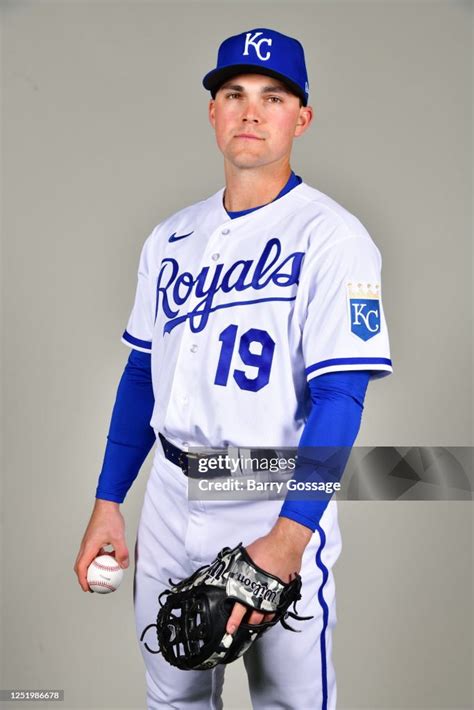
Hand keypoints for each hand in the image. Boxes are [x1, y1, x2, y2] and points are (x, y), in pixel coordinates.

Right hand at [73, 499, 128, 591]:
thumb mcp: (119, 537)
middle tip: (93, 586)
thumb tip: (124, 566)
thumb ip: (121, 552)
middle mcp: (86, 545)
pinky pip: (93, 552)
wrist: (106, 504)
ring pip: (87, 558)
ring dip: (93, 567)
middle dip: (85, 577)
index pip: (81, 568)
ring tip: (103, 574)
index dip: (83, 580)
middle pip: (80, 565)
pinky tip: (110, 557)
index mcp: (89, 547)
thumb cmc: (110, 518)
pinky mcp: (92, 538)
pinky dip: (99, 558)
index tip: (88, 589)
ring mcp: (88, 541)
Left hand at [225, 518, 311, 634]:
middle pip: (254, 616)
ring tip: (255, 626)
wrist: (284, 545)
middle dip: (247, 624)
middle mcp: (262, 594)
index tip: (230, 630)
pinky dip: (272, 613)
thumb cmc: (265, 548)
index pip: (239, 608)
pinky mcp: (284, 592)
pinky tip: (269, 615)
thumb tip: (230, 573)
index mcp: (249, 586)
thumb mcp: (244, 559)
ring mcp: (274, 595)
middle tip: (242, 628)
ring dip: (260, 621)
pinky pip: (277, 607)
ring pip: (266, 615)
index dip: (234, 621)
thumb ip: (238, 570)